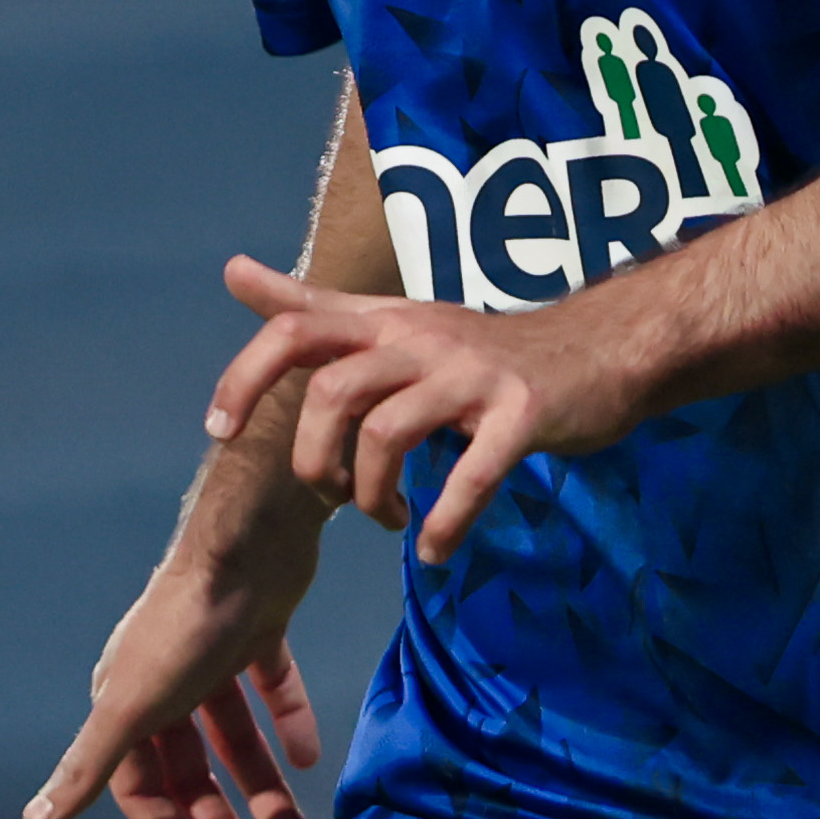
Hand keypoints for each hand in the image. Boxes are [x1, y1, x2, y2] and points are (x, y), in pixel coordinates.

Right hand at [25, 530, 326, 818]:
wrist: (247, 543)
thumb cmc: (185, 627)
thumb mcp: (133, 707)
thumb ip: (89, 767)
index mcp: (125, 702)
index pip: (140, 787)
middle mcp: (163, 681)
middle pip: (189, 770)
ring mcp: (210, 655)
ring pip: (233, 737)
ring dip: (261, 786)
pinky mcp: (255, 630)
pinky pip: (271, 688)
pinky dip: (288, 722)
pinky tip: (308, 758)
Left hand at [205, 253, 659, 562]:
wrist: (598, 350)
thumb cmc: (486, 352)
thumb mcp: (394, 320)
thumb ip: (314, 306)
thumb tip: (234, 271)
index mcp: (385, 323)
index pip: (295, 331)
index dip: (245, 378)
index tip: (221, 430)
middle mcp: (421, 340)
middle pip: (333, 393)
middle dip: (317, 463)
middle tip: (335, 498)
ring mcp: (472, 376)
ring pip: (389, 432)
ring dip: (372, 495)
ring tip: (389, 518)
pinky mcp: (522, 413)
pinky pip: (471, 474)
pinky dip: (445, 521)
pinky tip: (436, 547)